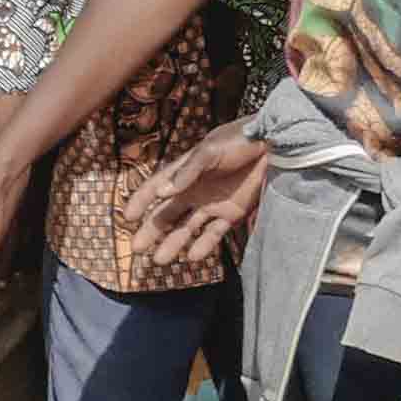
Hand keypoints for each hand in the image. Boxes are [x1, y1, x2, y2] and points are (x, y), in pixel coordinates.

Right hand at [124, 124, 268, 263]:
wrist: (273, 145)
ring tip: (159, 260)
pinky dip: (203, 245)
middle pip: (167, 214)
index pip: (156, 188)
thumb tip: (162, 193)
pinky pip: (213, 233)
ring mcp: (212, 204)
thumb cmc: (238, 141)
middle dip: (152, 230)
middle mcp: (194, 191)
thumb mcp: (209, 151)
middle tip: (137, 248)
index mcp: (184, 173)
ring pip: (187, 228)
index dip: (141, 201)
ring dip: (173, 243)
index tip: (127, 218)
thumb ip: (187, 172)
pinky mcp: (232, 213)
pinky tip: (192, 256)